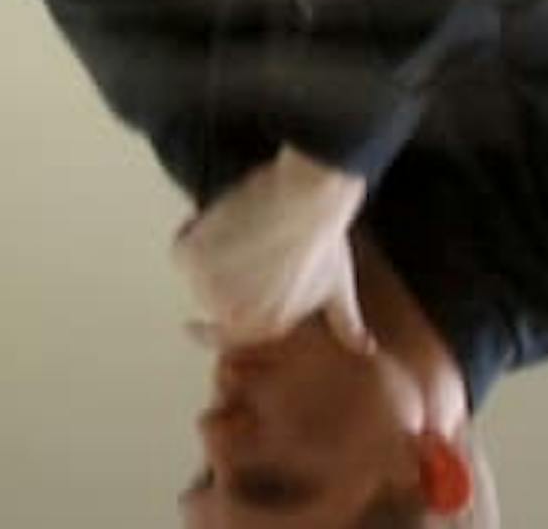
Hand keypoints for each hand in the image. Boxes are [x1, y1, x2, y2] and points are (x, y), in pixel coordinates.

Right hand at [172, 145, 374, 352]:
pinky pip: (182, 249)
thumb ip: (346, 326)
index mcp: (263, 326)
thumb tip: (365, 348)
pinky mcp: (193, 255)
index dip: (207, 331)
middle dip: (224, 276)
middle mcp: (231, 313)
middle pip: (212, 298)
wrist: (306, 200)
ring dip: (209, 253)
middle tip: (249, 248)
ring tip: (241, 230)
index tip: (192, 326)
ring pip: (196, 272)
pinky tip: (218, 220)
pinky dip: (193, 234)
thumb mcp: (338, 290)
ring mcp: (208, 286)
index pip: (223, 338)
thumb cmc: (324, 243)